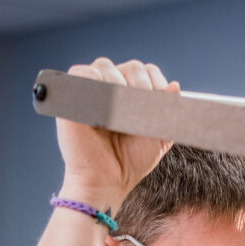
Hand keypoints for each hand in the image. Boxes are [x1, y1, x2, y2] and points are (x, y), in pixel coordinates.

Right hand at [57, 57, 179, 212]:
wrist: (109, 180)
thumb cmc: (130, 162)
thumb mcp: (158, 136)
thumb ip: (167, 111)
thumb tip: (174, 86)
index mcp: (130, 96)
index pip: (145, 71)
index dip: (155, 81)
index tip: (158, 101)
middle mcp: (110, 90)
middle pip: (130, 66)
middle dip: (142, 83)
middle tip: (141, 108)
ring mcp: (90, 92)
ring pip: (106, 65)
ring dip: (119, 83)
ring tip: (121, 111)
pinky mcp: (70, 97)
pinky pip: (82, 73)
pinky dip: (94, 83)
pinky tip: (102, 106)